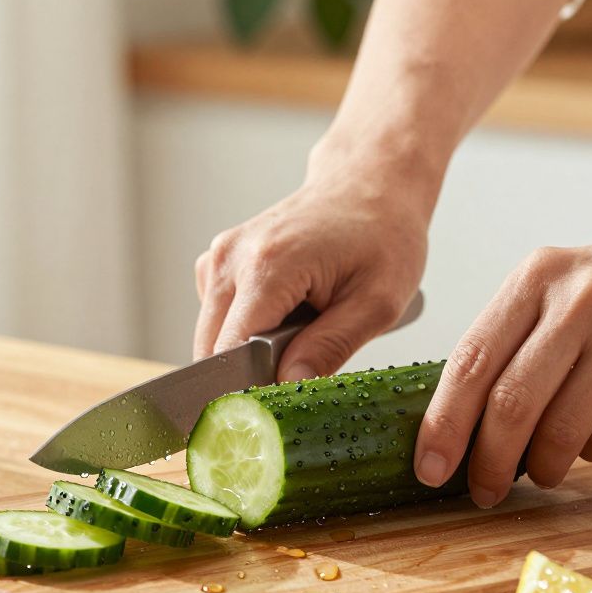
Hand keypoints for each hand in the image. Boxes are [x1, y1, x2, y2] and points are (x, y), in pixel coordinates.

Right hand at [194, 148, 433, 380]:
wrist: (369, 184)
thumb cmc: (382, 236)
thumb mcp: (377, 302)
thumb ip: (330, 348)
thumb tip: (288, 386)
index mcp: (267, 268)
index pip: (228, 354)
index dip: (246, 389)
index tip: (273, 408)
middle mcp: (230, 259)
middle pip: (209, 350)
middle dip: (245, 375)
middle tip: (295, 374)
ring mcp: (218, 256)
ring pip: (209, 336)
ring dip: (243, 353)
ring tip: (296, 335)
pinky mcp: (217, 261)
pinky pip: (215, 317)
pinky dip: (241, 330)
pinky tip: (280, 318)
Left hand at [413, 205, 591, 507]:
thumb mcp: (564, 289)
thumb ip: (514, 341)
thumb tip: (458, 421)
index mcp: (536, 277)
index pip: (470, 360)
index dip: (443, 423)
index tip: (428, 467)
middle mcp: (577, 298)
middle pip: (509, 403)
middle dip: (487, 462)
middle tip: (482, 491)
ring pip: (561, 429)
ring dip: (544, 467)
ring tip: (543, 472)